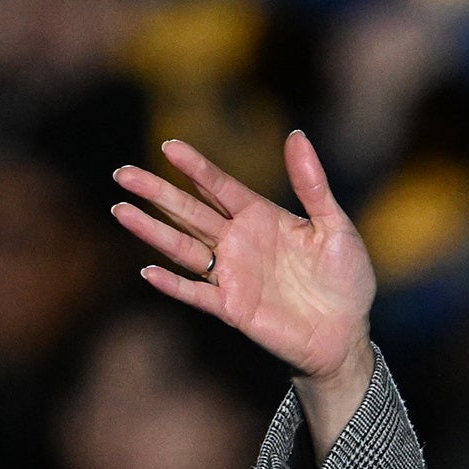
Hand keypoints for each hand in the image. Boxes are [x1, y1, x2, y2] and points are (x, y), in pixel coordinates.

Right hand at [113, 131, 379, 446]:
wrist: (348, 333)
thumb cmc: (345, 278)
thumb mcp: (335, 226)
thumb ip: (313, 184)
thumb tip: (296, 135)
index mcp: (261, 217)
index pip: (219, 186)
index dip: (195, 167)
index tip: (168, 146)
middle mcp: (239, 242)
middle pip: (190, 212)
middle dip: (156, 192)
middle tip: (123, 173)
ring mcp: (232, 275)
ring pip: (184, 248)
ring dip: (152, 231)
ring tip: (121, 209)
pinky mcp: (233, 307)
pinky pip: (196, 294)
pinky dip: (173, 284)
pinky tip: (149, 270)